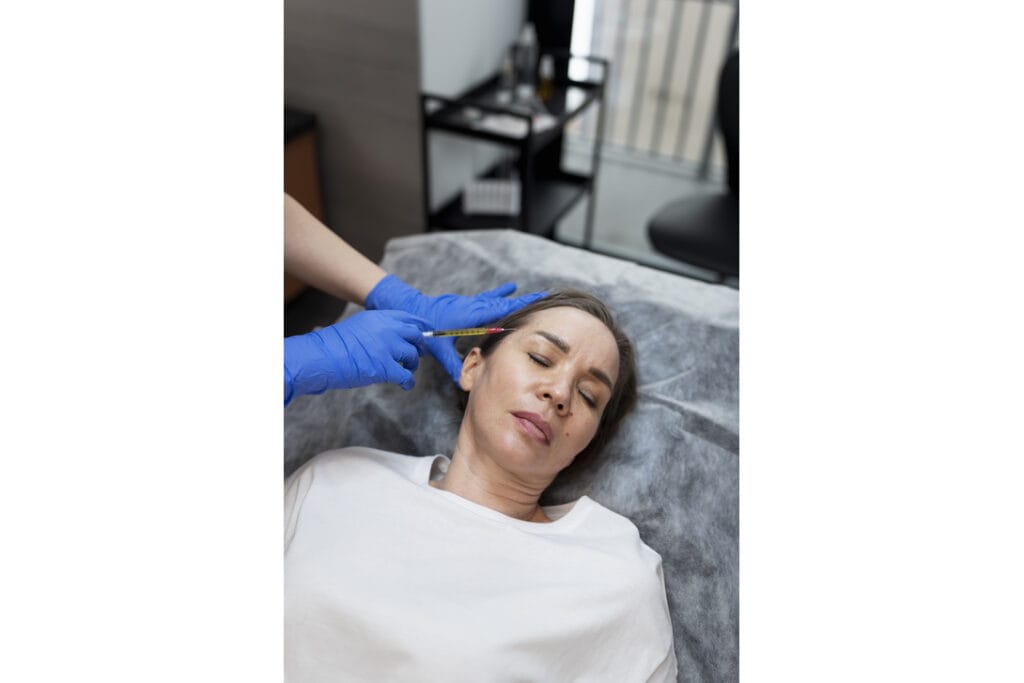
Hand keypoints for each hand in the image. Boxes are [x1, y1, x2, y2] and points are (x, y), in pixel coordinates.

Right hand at [284, 309, 429, 404]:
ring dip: (412, 364)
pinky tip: (406, 385)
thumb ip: (377, 328)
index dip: (419, 327)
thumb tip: (393, 337)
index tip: (425, 332)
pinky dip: (408, 382)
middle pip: (415, 335)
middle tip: (416, 354)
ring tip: (407, 370)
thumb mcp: (358, 326)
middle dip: (419, 346)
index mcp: (379, 317)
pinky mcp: (385, 368)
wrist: (321, 357)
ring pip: (413, 355)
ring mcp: (387, 348)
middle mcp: (387, 329)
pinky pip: (406, 376)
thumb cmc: (334, 345)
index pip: (408, 318)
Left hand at [366, 275, 546, 383]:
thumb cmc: (425, 329)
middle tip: (547, 298)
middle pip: (504, 304)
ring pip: (498, 300)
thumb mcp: (438, 349)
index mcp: (470, 316)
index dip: (517, 309)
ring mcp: (471, 303)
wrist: (411, 310)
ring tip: (537, 293)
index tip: (535, 308)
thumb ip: (452, 365)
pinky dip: (501, 293)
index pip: (498, 311)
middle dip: (525, 302)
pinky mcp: (467, 303)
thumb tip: (463, 384)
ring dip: (517, 298)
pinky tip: (510, 286)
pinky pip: (488, 298)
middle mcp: (473, 307)